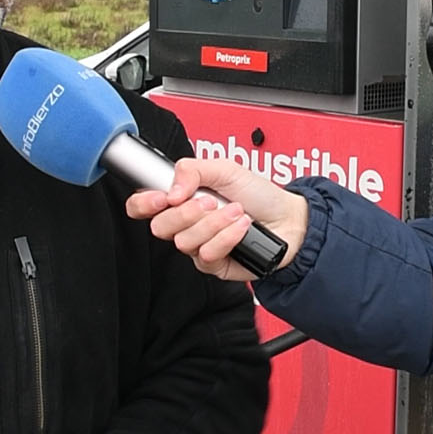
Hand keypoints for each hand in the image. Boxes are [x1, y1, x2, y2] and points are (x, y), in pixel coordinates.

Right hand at [127, 157, 308, 280]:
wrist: (289, 219)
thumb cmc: (259, 194)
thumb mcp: (226, 169)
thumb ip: (192, 169)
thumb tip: (171, 190)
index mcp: (182, 198)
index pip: (143, 205)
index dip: (144, 203)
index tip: (161, 198)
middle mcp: (186, 223)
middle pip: (160, 227)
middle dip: (187, 212)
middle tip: (210, 201)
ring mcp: (198, 245)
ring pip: (184, 242)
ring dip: (215, 223)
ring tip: (236, 212)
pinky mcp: (213, 264)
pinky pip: (206, 255)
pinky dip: (227, 237)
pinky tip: (242, 228)